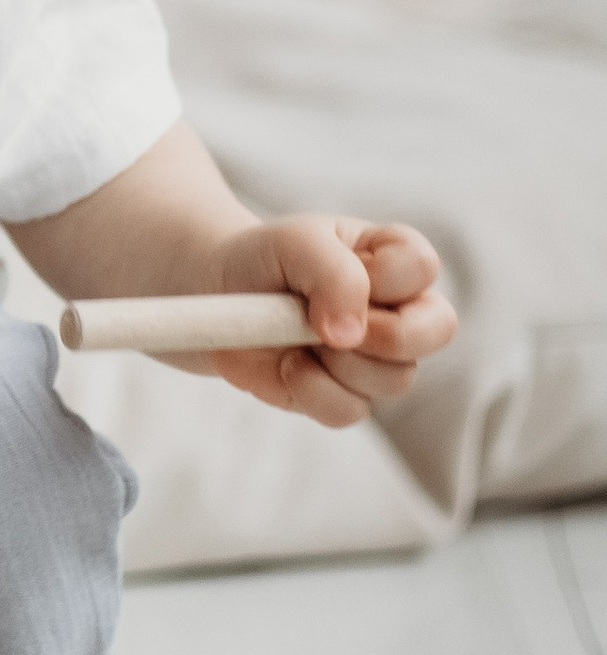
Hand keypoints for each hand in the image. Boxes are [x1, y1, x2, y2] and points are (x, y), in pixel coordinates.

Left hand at [193, 216, 455, 427]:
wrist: (215, 293)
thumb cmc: (264, 258)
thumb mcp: (293, 243)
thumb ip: (333, 274)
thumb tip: (353, 335)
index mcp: (393, 258)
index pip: (423, 266)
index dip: (382, 278)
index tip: (327, 274)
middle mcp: (398, 310)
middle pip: (438, 330)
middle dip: (383, 334)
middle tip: (325, 325)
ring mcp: (376, 358)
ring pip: (393, 380)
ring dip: (334, 361)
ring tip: (288, 335)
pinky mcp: (345, 395)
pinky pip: (348, 411)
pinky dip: (308, 391)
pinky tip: (282, 364)